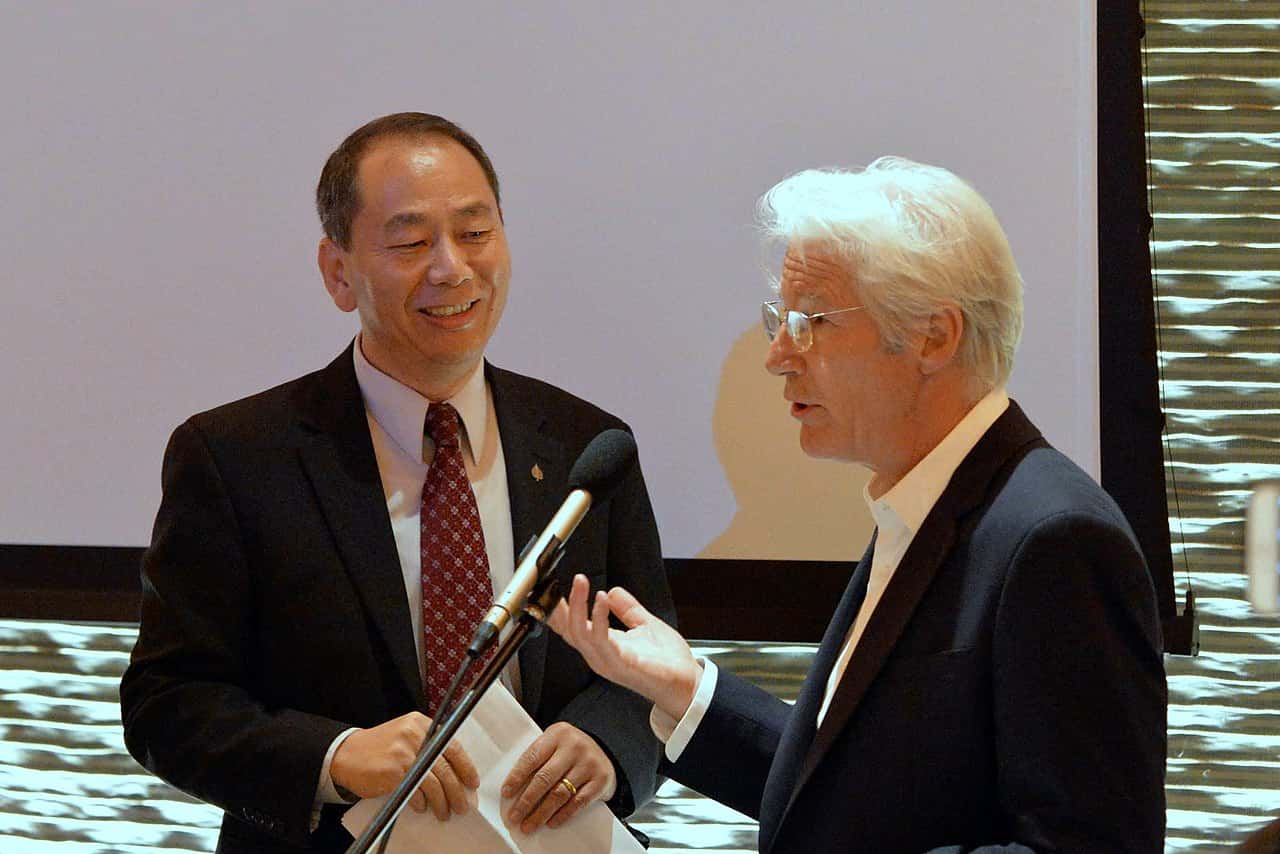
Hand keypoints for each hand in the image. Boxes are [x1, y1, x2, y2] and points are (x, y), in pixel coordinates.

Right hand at [330, 711, 478, 820]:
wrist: (346, 753)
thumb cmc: (379, 748)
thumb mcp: (405, 736)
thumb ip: (428, 746)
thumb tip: (455, 773)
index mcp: (421, 724)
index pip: (452, 745)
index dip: (466, 767)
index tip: (472, 782)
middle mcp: (414, 735)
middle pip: (446, 767)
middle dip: (457, 791)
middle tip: (462, 805)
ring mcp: (403, 752)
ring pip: (434, 782)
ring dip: (441, 802)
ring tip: (444, 813)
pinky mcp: (393, 771)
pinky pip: (415, 791)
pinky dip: (421, 802)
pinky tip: (421, 807)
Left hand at [501, 722, 615, 833]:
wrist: (604, 750)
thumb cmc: (570, 751)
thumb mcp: (554, 745)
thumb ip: (538, 760)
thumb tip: (513, 792)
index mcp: (558, 733)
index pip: (532, 757)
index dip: (516, 777)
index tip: (506, 794)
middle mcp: (575, 746)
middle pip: (545, 778)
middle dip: (526, 801)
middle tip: (514, 817)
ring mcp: (589, 763)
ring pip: (560, 793)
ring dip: (541, 813)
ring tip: (528, 825)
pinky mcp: (601, 780)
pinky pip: (578, 802)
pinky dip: (562, 815)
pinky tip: (551, 823)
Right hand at [549, 573, 700, 720]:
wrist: (688, 685)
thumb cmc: (668, 663)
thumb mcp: (645, 625)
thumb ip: (627, 608)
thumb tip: (612, 591)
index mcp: (602, 646)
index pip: (571, 626)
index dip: (558, 608)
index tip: (553, 586)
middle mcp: (599, 655)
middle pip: (568, 629)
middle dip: (561, 604)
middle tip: (563, 579)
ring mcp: (607, 661)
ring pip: (579, 633)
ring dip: (577, 605)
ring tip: (580, 582)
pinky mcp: (620, 664)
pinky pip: (601, 640)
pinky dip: (598, 618)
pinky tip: (601, 599)